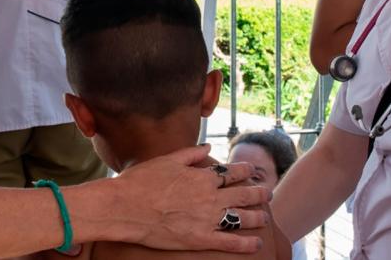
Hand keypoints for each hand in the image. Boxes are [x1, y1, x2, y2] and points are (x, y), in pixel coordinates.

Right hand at [115, 144, 270, 252]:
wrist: (124, 207)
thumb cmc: (141, 182)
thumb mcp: (167, 160)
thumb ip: (191, 153)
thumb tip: (208, 147)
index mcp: (202, 176)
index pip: (232, 172)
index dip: (246, 171)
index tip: (253, 171)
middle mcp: (209, 197)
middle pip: (243, 194)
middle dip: (258, 193)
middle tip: (267, 193)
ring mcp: (206, 219)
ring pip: (242, 217)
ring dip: (257, 217)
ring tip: (265, 218)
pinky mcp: (199, 239)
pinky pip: (229, 242)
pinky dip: (246, 243)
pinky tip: (256, 243)